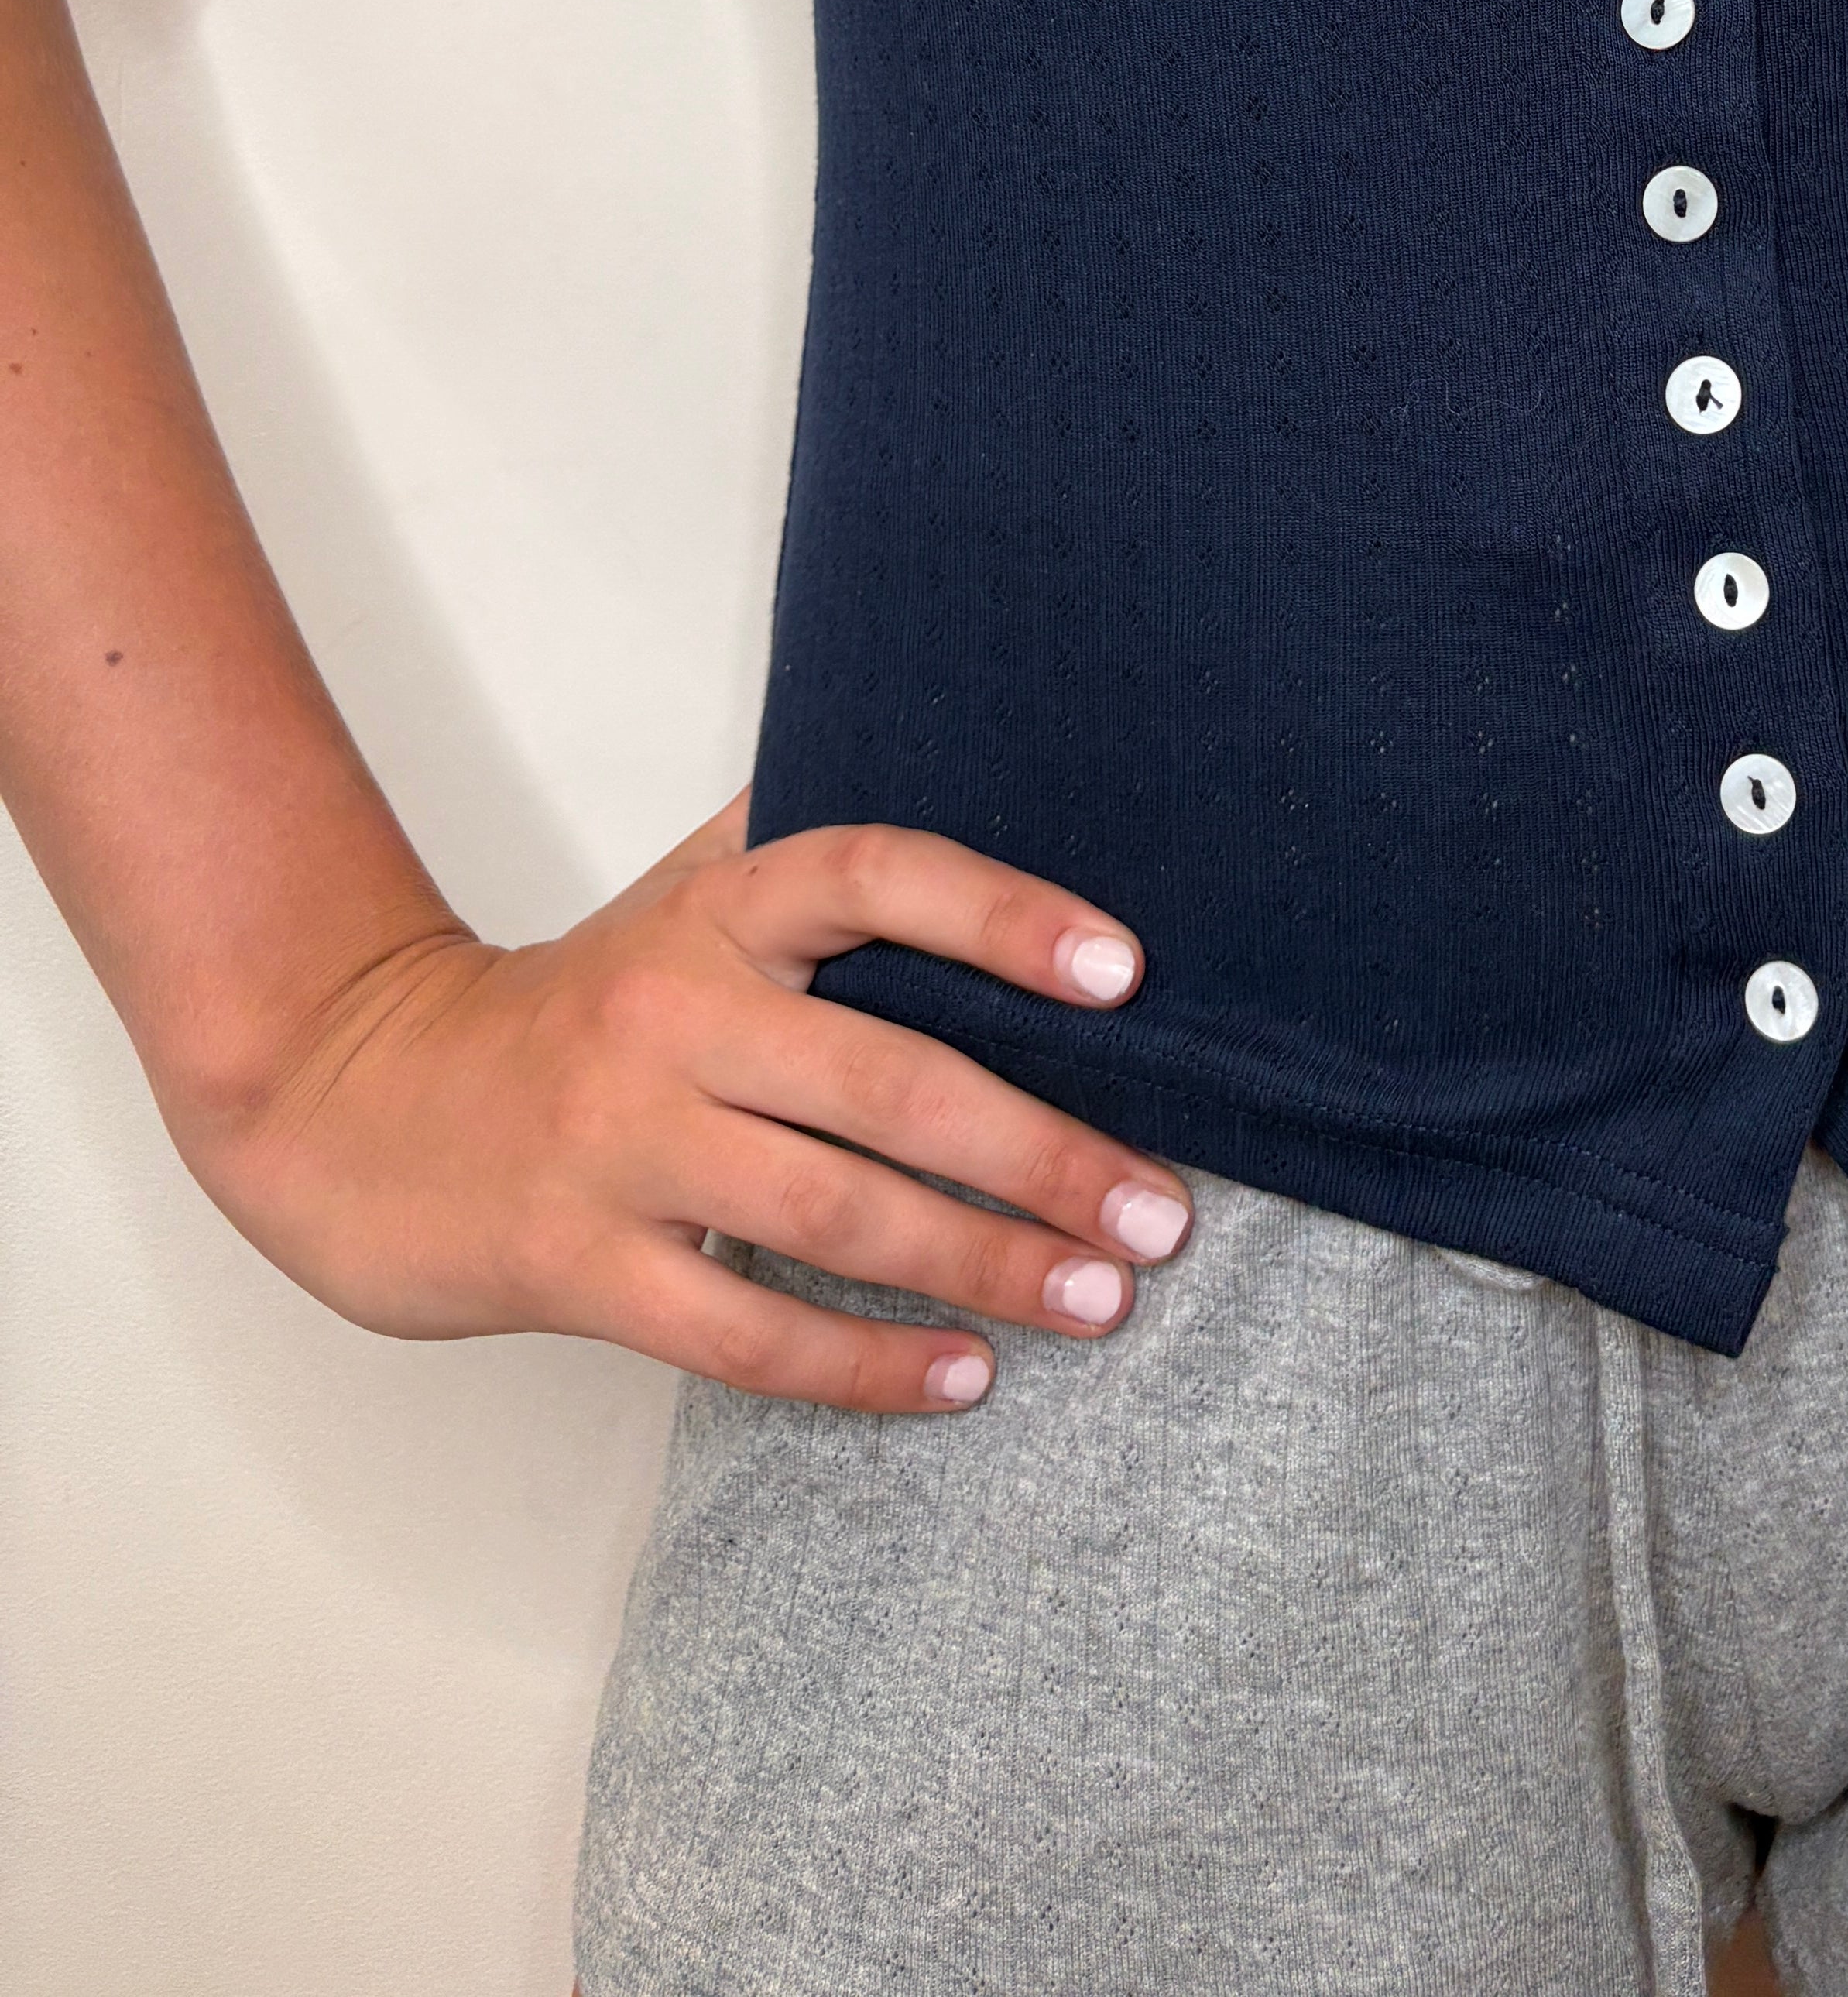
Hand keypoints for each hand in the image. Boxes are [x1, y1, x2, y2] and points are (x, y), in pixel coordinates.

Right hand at [176, 796, 1194, 1411]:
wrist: (356, 1103)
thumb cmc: (577, 1005)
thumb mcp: (682, 895)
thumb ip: (816, 862)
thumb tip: (1006, 798)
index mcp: (717, 911)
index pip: (876, 876)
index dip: (1003, 913)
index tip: (1123, 971)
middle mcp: (674, 1013)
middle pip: (891, 1080)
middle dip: (1046, 1153)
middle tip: (1163, 1212)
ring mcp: (623, 1146)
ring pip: (835, 1214)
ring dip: (985, 1263)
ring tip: (1100, 1301)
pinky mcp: (577, 1265)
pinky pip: (745, 1330)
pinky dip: (865, 1363)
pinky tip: (962, 1377)